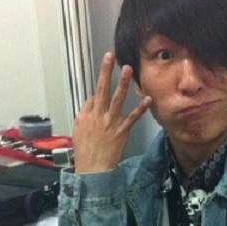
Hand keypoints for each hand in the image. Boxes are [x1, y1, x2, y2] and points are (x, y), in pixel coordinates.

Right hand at [73, 52, 151, 172]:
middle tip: (110, 57)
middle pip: (101, 90)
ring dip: (122, 83)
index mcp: (86, 115)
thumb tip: (92, 103)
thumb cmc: (85, 152)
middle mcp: (97, 116)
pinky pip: (132, 117)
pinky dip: (140, 108)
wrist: (93, 169)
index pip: (93, 96)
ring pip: (117, 99)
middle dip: (105, 72)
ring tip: (127, 69)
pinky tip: (147, 99)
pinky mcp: (122, 131)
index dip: (99, 87)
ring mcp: (110, 123)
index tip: (104, 74)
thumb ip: (86, 115)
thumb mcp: (79, 131)